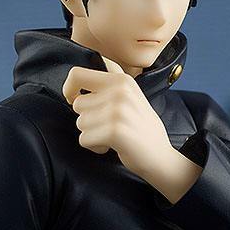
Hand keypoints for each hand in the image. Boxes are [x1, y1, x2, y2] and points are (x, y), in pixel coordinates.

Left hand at [62, 55, 171, 176]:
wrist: (160, 155)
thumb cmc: (140, 128)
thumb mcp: (130, 96)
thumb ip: (107, 85)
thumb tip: (80, 77)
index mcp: (122, 80)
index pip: (77, 74)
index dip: (69, 89)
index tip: (74, 100)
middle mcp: (120, 91)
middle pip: (78, 104)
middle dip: (88, 119)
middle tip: (108, 126)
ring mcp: (118, 111)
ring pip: (80, 123)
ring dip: (92, 134)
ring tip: (112, 136)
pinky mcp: (114, 131)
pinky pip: (84, 139)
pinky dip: (94, 147)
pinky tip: (111, 146)